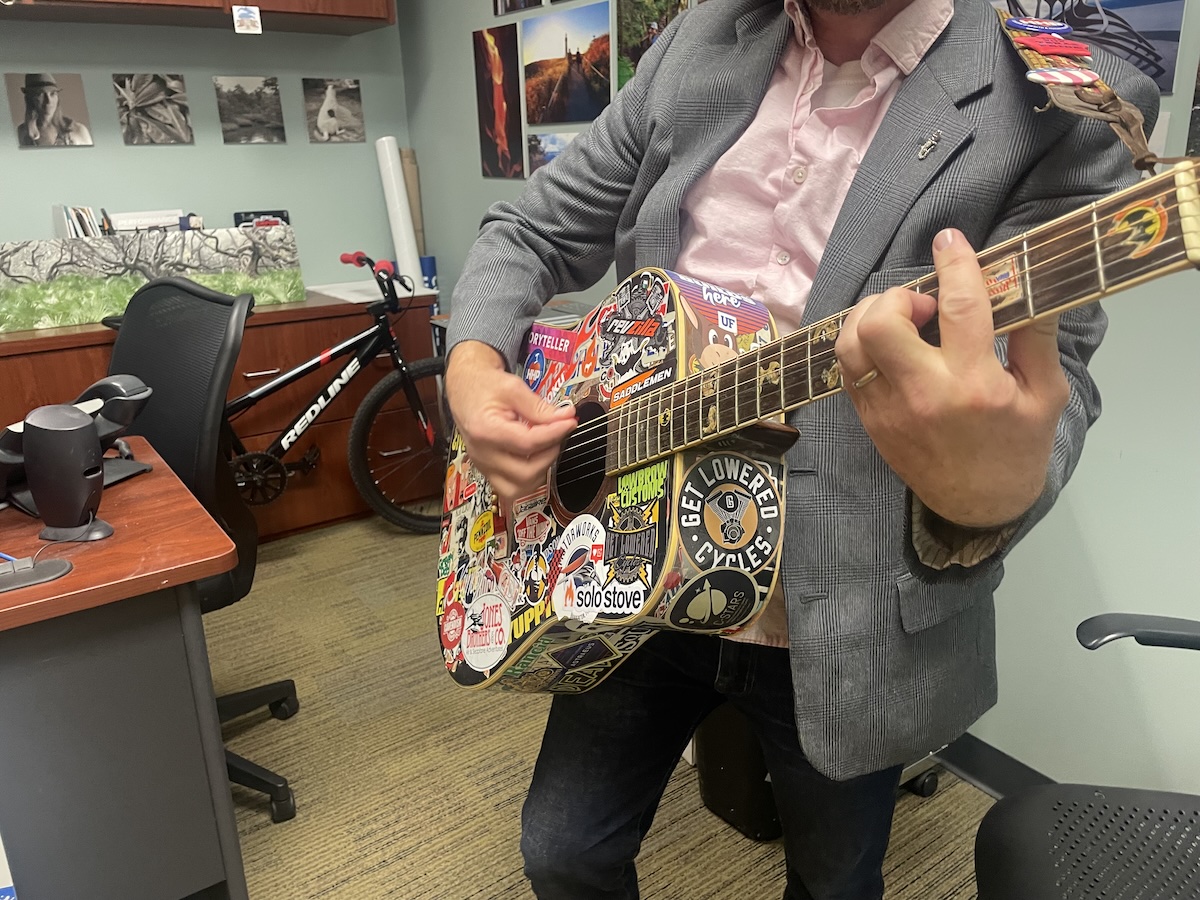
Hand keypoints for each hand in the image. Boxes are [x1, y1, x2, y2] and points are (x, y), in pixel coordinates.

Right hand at [445, 340, 576, 505]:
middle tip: (558, 434)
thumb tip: (566, 417)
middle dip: (549, 455)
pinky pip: (512, 488)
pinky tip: (535, 456)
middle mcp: (482, 454)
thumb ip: (539, 407)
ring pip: (519, 488)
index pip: (528, 443)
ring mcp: (483, 466)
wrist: (465, 388)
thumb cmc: (484, 386)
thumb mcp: (513, 388)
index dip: (555, 434)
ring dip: (540, 470)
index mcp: (485, 431)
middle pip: (525, 473)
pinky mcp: (488, 471)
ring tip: (546, 445)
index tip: (570, 422)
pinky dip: (529, 476)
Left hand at [835, 228, 1069, 527]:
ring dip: (870, 318)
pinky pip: (847, 370)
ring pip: (850, 345)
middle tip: (925, 306)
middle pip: (881, 324)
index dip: (953, 264)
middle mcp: (924, 394)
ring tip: (902, 322)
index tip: (949, 240)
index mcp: (975, 384)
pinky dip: (862, 346)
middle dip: (898, 298)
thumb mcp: (1046, 394)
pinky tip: (890, 347)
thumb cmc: (1018, 448)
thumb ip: (1035, 337)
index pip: (958, 307)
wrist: (979, 507)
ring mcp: (888, 409)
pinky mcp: (868, 421)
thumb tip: (1025, 281)